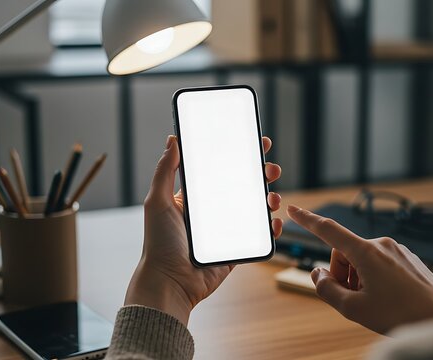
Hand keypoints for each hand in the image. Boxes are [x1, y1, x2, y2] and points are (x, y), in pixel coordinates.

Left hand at [125, 135, 282, 324]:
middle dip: (261, 174)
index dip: (238, 155)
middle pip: (244, 186)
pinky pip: (259, 237)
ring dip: (270, 199)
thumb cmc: (159, 243)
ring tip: (273, 198)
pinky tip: (274, 222)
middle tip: (270, 168)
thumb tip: (173, 139)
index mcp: (196, 198)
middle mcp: (213, 212)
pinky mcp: (236, 250)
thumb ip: (165, 170)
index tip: (255, 143)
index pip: (221, 170)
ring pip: (255, 209)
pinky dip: (271, 229)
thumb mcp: (157, 202)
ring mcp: (227, 231)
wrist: (170, 283)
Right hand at [287, 205, 432, 333]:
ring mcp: (398, 250)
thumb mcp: (354, 308)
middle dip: (341, 274)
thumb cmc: (401, 315)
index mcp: (367, 251)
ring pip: (362, 260)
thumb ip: (327, 289)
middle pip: (344, 253)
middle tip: (353, 299)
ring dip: (359, 279)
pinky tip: (388, 299)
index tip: (293, 210)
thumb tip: (318, 274)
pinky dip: (374, 279)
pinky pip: (380, 264)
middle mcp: (383, 244)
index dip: (307, 220)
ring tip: (374, 302)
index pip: (329, 230)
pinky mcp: (408, 258)